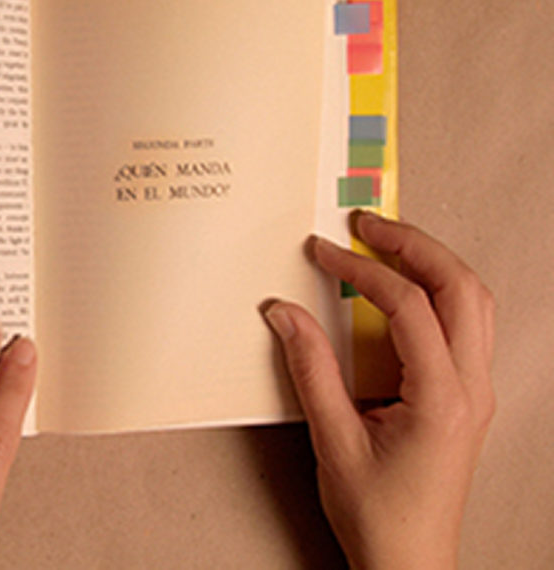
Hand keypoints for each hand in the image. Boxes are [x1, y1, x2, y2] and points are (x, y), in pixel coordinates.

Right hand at [264, 213, 494, 569]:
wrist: (409, 562)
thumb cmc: (380, 515)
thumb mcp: (334, 441)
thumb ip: (310, 369)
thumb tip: (285, 312)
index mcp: (443, 398)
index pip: (409, 306)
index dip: (363, 270)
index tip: (325, 252)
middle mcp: (471, 388)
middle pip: (461, 288)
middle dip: (414, 244)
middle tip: (367, 222)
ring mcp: (475, 391)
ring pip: (473, 302)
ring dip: (431, 263)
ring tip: (386, 242)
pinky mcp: (464, 395)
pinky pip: (464, 325)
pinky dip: (436, 292)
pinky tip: (403, 288)